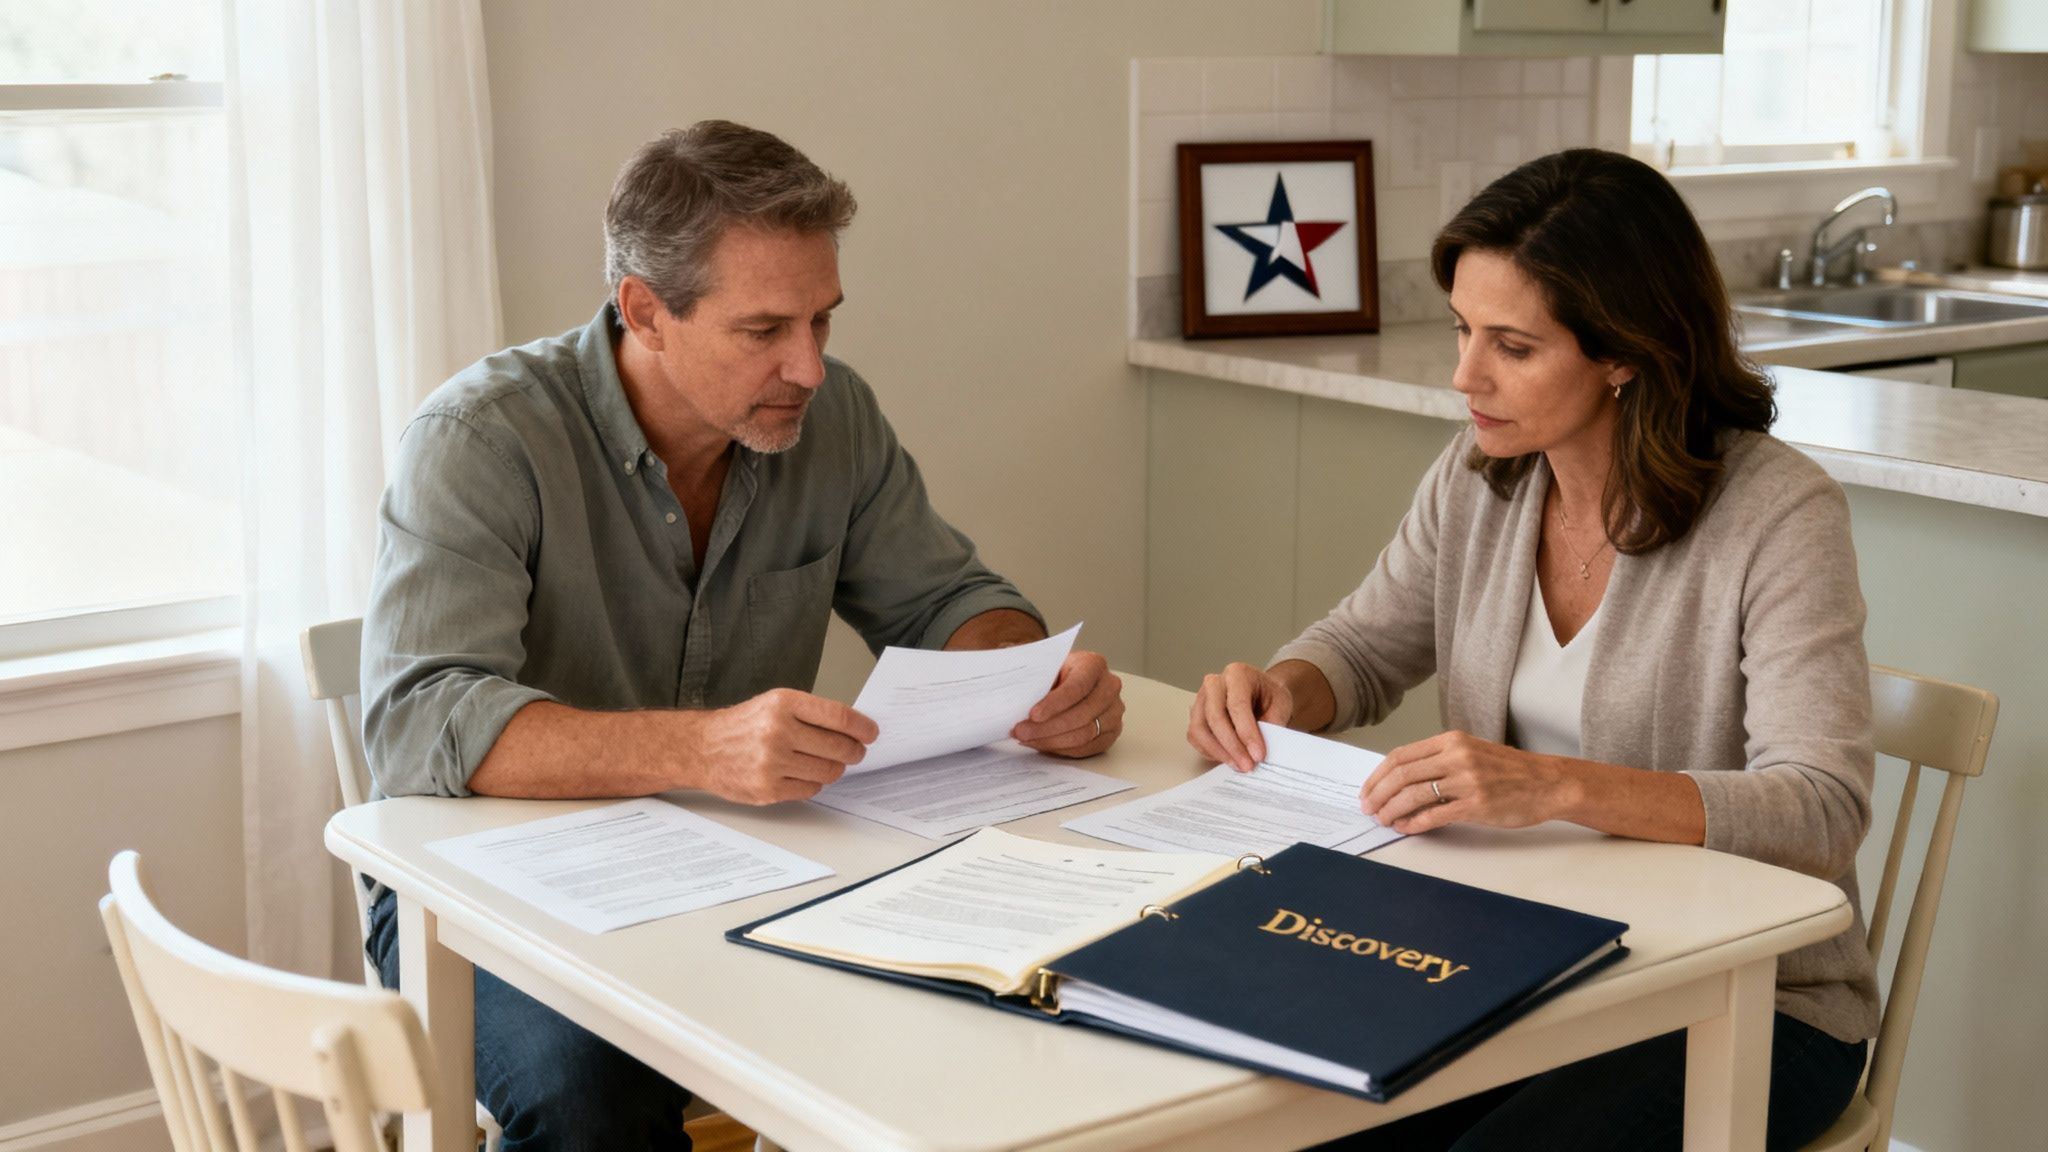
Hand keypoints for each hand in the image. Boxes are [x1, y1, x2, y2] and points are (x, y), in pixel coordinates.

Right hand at [685, 689, 878, 804]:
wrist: (702, 748)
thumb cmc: (743, 725)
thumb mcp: (775, 703)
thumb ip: (811, 714)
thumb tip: (854, 729)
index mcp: (783, 704)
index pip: (839, 717)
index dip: (862, 727)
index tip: (871, 733)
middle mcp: (778, 731)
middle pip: (839, 747)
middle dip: (854, 751)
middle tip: (856, 751)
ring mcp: (772, 762)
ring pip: (829, 771)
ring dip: (835, 768)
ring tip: (827, 762)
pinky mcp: (768, 788)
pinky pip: (811, 789)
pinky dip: (814, 783)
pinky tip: (804, 774)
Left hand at [1011, 650, 1121, 757]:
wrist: (1070, 680)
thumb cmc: (1057, 674)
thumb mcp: (1047, 668)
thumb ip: (1036, 680)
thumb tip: (1015, 697)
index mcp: (1094, 664)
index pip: (1077, 687)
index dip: (1054, 704)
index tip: (1033, 715)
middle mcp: (1110, 686)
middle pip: (1082, 714)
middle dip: (1048, 727)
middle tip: (1023, 731)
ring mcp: (1114, 711)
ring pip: (1084, 734)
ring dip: (1052, 740)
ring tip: (1028, 739)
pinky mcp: (1111, 732)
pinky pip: (1087, 748)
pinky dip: (1061, 749)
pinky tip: (1042, 744)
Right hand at [1187, 662, 1293, 771]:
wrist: (1262, 693)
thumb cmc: (1269, 696)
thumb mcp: (1281, 705)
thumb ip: (1272, 726)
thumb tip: (1260, 751)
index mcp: (1237, 674)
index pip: (1237, 705)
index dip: (1247, 733)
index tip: (1258, 754)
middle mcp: (1214, 683)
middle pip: (1215, 716)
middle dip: (1232, 746)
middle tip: (1247, 765)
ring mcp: (1201, 698)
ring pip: (1200, 728)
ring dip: (1219, 752)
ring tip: (1238, 765)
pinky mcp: (1195, 715)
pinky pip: (1195, 737)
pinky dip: (1210, 751)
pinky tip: (1228, 758)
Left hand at [1360, 730, 1562, 833]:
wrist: (1548, 783)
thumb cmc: (1509, 770)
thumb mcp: (1471, 752)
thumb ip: (1438, 761)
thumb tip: (1400, 781)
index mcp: (1451, 740)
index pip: (1400, 756)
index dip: (1377, 776)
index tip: (1367, 791)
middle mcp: (1456, 756)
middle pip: (1401, 775)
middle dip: (1378, 795)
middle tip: (1369, 809)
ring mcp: (1467, 780)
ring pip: (1413, 795)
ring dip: (1392, 810)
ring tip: (1384, 820)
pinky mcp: (1477, 805)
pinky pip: (1435, 815)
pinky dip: (1414, 823)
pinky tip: (1406, 828)